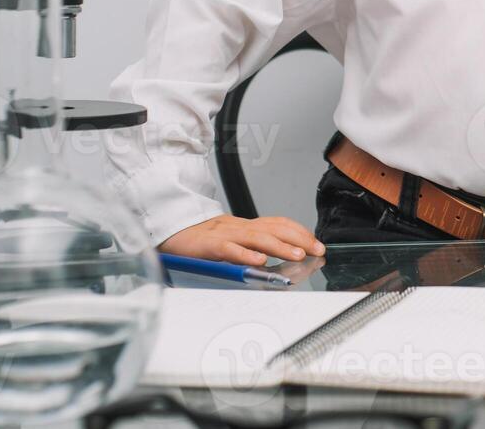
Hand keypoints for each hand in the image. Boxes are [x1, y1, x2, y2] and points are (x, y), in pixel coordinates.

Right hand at [159, 214, 325, 265]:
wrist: (167, 232)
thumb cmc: (199, 240)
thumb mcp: (230, 241)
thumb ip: (250, 248)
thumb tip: (273, 261)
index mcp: (245, 226)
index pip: (279, 224)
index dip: (300, 232)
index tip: (316, 244)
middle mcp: (238, 227)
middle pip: (274, 228)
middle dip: (299, 239)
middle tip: (317, 250)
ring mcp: (224, 234)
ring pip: (256, 237)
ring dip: (280, 246)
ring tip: (297, 255)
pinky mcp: (208, 245)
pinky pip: (229, 249)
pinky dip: (245, 255)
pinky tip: (258, 262)